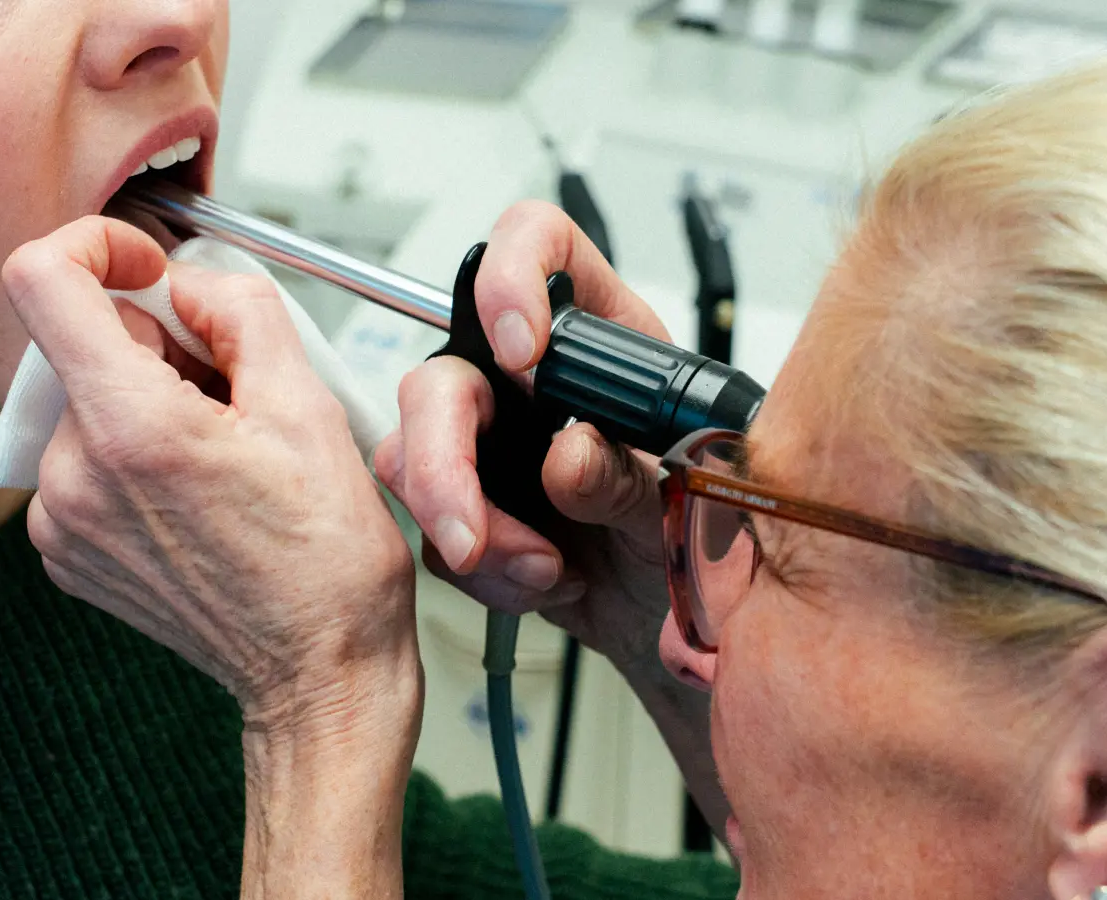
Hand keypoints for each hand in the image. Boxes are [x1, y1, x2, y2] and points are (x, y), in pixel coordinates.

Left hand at [1, 216, 418, 736]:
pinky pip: (81, 458)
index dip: (95, 245)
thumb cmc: (326, 564)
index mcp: (132, 429)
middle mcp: (74, 476)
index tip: (147, 268)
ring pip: (84, 400)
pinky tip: (195, 490)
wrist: (315, 672)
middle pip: (80, 345)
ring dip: (145, 400)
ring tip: (221, 455)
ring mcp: (60, 520)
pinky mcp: (63, 550)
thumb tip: (192, 282)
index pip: (40, 280)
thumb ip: (242, 312)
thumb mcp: (310, 409)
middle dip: (154, 345)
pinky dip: (130, 451)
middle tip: (231, 394)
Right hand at [374, 200, 672, 670]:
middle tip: (472, 531)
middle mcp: (528, 378)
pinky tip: (541, 580)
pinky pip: (427, 527)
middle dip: (443, 459)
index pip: (538, 246)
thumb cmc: (696, 532)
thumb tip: (568, 455)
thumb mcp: (688, 499)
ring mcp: (487, 440)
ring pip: (410, 454)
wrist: (674, 614)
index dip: (512, 276)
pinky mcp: (463, 501)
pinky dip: (482, 569)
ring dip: (466, 527)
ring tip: (543, 569)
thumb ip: (630, 475)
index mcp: (599, 335)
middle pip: (443, 373)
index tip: (521, 350)